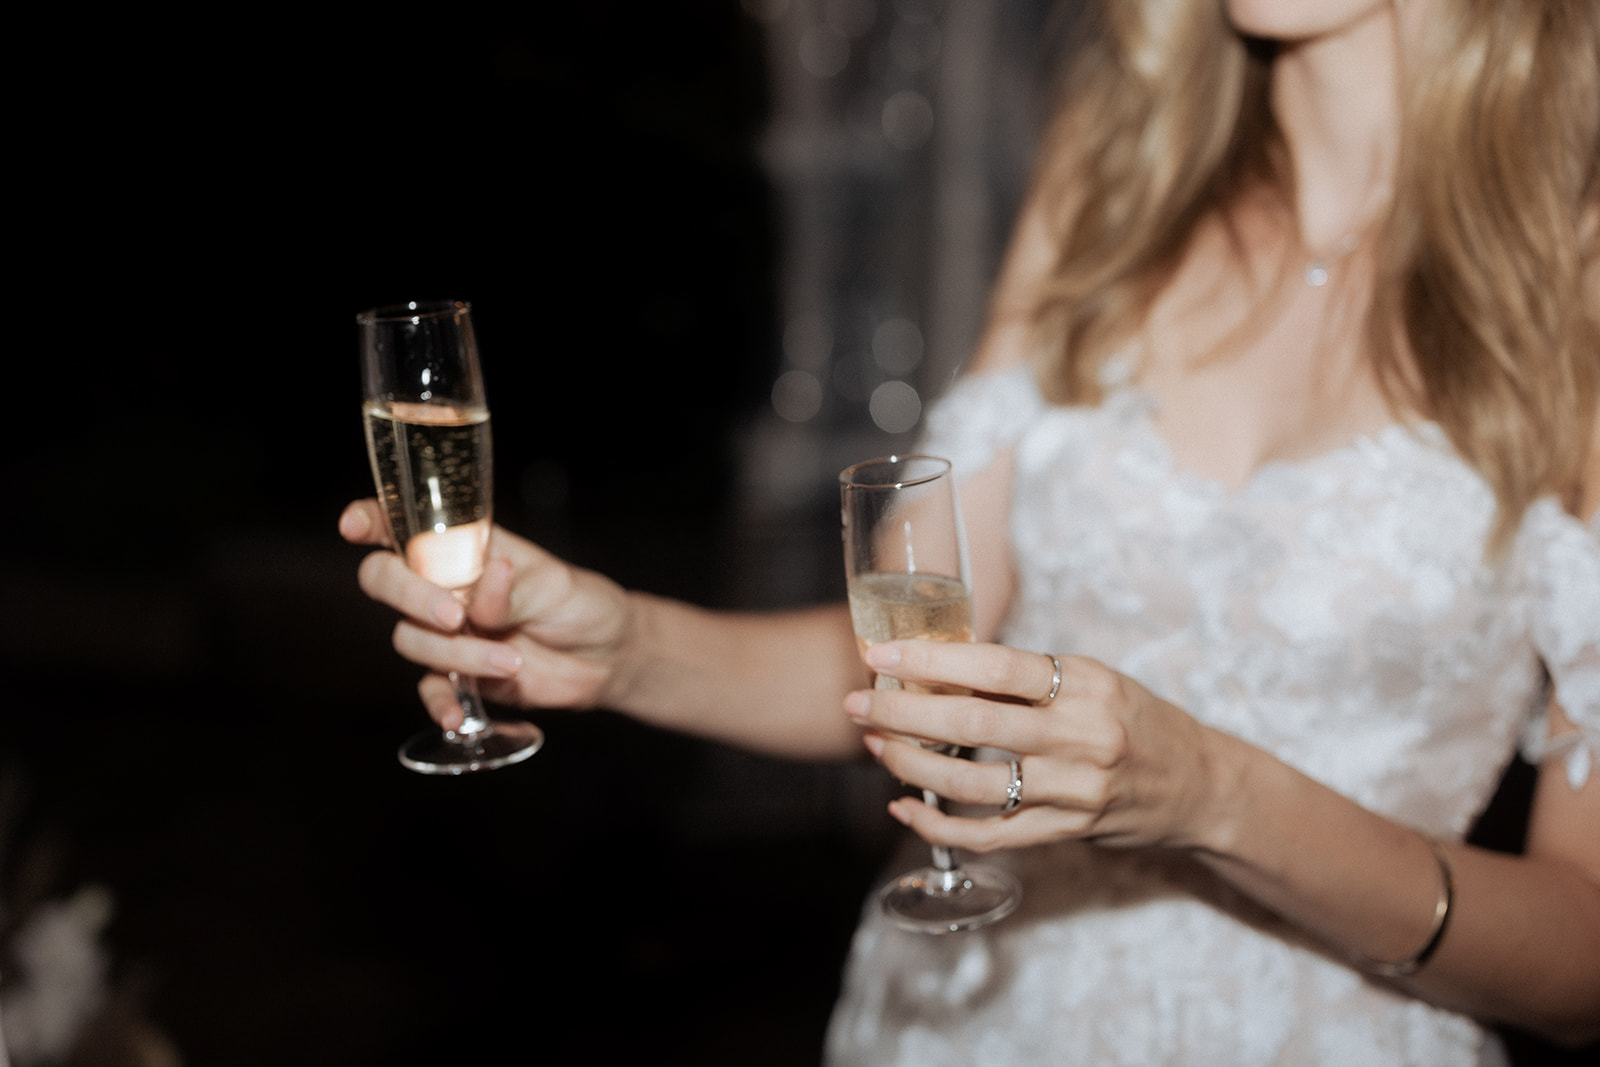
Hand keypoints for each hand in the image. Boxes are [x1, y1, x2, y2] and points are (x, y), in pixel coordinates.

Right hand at [339, 499, 635, 729]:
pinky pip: (430, 689)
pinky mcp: (457, 674)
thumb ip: (512, 589)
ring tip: (512, 661)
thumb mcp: (553, 585)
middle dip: (408, 596)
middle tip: (454, 616)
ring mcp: (445, 631)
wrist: (606, 656)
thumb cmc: (579, 603)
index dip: (371, 519)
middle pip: (384, 580)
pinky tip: (456, 716)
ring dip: (458, 654)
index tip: (354, 525)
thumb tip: (487, 580)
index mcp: (463, 548)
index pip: (402, 524)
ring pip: (411, 639)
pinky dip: (440, 703)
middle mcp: (443, 585)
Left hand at [843, 640, 1226, 853]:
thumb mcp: (1093, 681)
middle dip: (904, 714)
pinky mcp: (1067, 833)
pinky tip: (905, 809)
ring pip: (974, 785)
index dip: (934, 660)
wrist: (1199, 787)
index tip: (884, 654)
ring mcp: (1075, 791)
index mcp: (1087, 685)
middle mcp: (1083, 737)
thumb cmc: (1135, 720)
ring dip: (912, 767)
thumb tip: (941, 659)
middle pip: (975, 726)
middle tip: (857, 704)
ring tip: (876, 747)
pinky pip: (989, 836)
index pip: (999, 666)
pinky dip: (939, 825)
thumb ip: (1027, 676)